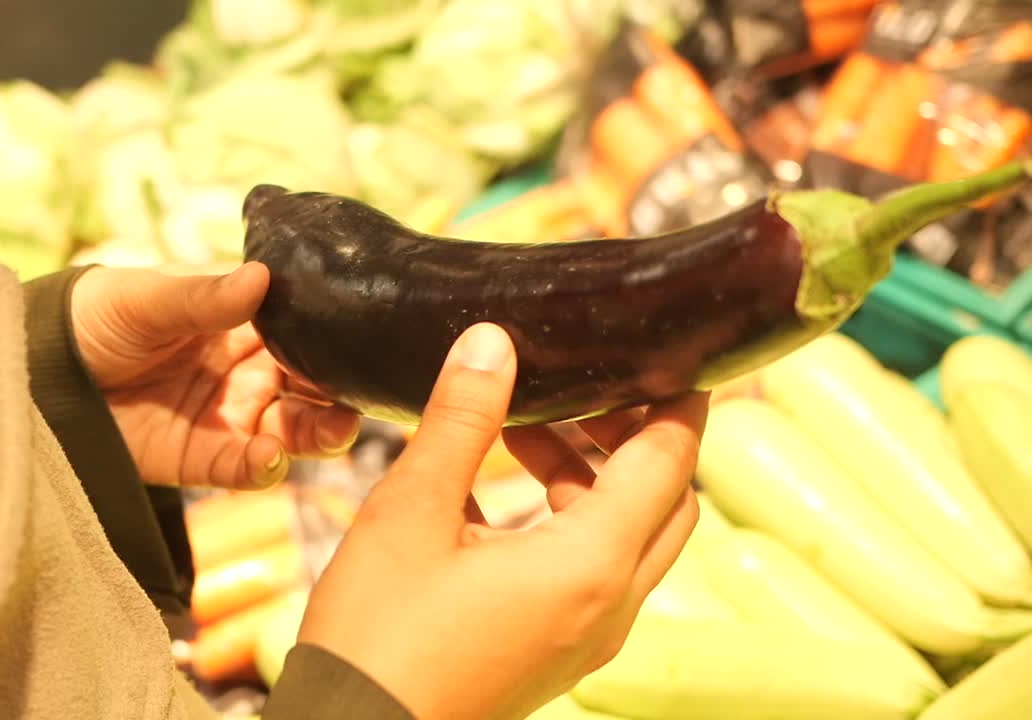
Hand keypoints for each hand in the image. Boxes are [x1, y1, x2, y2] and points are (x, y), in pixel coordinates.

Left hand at [69, 262, 359, 489]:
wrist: (35, 373)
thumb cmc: (94, 317)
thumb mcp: (146, 299)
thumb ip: (204, 297)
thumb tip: (261, 277)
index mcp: (241, 322)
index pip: (302, 330)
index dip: (332, 337)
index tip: (358, 340)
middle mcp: (245, 371)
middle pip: (311, 386)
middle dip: (338, 394)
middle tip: (355, 397)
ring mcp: (227, 417)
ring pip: (293, 430)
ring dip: (319, 433)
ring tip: (332, 430)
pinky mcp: (201, 459)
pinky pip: (245, 468)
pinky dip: (264, 466)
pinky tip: (269, 456)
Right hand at [296, 323, 708, 719]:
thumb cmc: (378, 632)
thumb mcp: (411, 510)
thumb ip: (460, 421)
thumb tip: (491, 343)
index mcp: (590, 565)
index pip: (669, 460)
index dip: (675, 402)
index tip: (660, 356)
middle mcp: (608, 606)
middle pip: (665, 501)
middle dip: (632, 438)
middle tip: (580, 392)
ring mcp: (586, 638)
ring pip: (627, 539)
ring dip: (591, 480)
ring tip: (521, 435)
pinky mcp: (556, 653)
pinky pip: (591, 574)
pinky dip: (568, 523)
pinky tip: (493, 495)